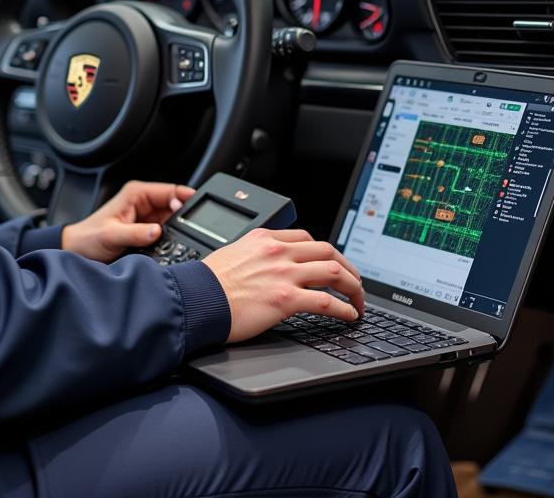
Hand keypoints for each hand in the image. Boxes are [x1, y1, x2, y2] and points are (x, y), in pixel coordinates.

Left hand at [61, 180, 194, 262]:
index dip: (185, 197)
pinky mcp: (146, 231)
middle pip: (175, 205)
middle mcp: (143, 202)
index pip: (169, 190)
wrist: (76, 251)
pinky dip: (172, 237)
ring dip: (178, 228)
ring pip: (172, 219)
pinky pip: (166, 232)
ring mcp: (146, 217)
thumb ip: (136, 233)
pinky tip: (174, 244)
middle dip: (184, 215)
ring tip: (184, 238)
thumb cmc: (88, 238)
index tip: (197, 208)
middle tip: (192, 228)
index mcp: (136, 194)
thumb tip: (157, 231)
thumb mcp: (111, 235)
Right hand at [202, 228, 364, 342]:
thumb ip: (255, 255)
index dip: (326, 252)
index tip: (332, 263)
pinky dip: (345, 308)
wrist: (195, 300)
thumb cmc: (206, 283)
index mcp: (264, 238)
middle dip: (348, 267)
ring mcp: (283, 274)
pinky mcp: (285, 299)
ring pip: (334, 272)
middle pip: (327, 250)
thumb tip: (266, 265)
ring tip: (358, 300)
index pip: (306, 238)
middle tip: (355, 282)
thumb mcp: (232, 253)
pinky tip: (350, 315)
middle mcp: (277, 251)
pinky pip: (327, 301)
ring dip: (353, 287)